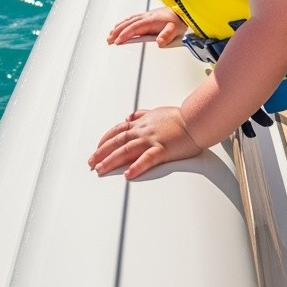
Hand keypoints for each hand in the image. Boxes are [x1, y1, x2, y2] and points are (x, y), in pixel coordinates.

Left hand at [88, 107, 202, 178]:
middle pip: (117, 142)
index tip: (96, 150)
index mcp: (141, 124)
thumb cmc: (179, 117)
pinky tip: (128, 174)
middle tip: (91, 163)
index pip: (117, 132)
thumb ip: (141, 115)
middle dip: (102, 153)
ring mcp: (152, 140)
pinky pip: (147, 159)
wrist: (195, 119)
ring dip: (112, 160)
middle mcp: (143, 131)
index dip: (105, 141)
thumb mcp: (156, 112)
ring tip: (101, 170)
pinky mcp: (163, 150)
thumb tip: (129, 117)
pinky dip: (137, 166)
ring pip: (127, 150)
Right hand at [107, 7, 186, 46]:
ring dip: (119, 27)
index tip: (118, 41)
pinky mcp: (147, 16)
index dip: (125, 34)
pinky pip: (132, 19)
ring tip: (110, 34)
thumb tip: (159, 41)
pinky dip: (124, 22)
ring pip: (129, 21)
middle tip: (109, 40)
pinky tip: (120, 26)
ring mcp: (146, 16)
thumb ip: (167, 35)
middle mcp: (147, 17)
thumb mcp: (175, 29)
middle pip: (128, 24)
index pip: (135, 28)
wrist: (183, 11)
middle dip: (117, 32)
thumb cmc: (179, 20)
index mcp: (151, 20)